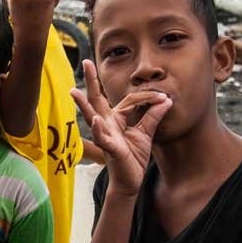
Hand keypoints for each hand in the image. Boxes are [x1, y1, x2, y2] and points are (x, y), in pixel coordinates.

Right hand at [70, 60, 171, 194]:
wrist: (131, 180)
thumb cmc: (133, 157)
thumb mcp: (146, 133)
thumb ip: (153, 116)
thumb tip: (167, 100)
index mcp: (116, 119)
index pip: (129, 100)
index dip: (147, 97)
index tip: (163, 97)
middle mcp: (107, 124)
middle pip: (97, 99)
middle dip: (92, 80)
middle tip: (85, 61)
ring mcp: (106, 135)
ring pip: (93, 116)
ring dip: (83, 104)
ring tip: (74, 92)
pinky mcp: (110, 148)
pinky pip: (102, 137)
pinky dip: (98, 128)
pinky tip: (95, 120)